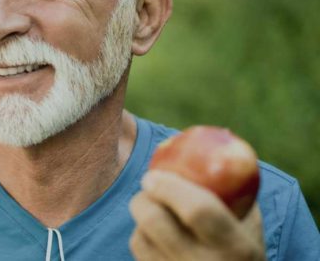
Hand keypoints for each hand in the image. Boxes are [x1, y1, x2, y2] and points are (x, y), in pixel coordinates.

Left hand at [129, 170, 264, 260]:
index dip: (170, 187)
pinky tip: (154, 232)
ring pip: (140, 238)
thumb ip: (236, 191)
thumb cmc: (242, 250)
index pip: (198, 210)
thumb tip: (217, 138)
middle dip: (143, 198)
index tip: (154, 174)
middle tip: (147, 184)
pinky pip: (138, 253)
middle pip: (155, 222)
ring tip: (155, 209)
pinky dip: (141, 236)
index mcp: (236, 247)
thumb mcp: (250, 226)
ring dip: (142, 217)